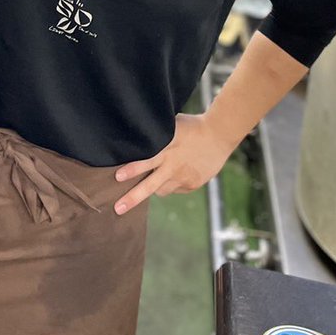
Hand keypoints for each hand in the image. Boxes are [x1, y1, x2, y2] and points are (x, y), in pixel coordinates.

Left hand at [113, 113, 232, 214]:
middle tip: (118, 208)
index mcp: (167, 149)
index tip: (117, 176)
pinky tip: (176, 173)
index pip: (145, 162)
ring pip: (161, 191)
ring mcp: (183, 178)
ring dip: (153, 188)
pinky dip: (172, 184)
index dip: (131, 170)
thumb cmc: (192, 126)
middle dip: (132, 198)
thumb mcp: (172, 126)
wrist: (219, 135)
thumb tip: (139, 138)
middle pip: (149, 185)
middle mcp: (173, 166)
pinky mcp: (192, 184)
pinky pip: (176, 189)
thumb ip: (157, 136)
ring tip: (150, 182)